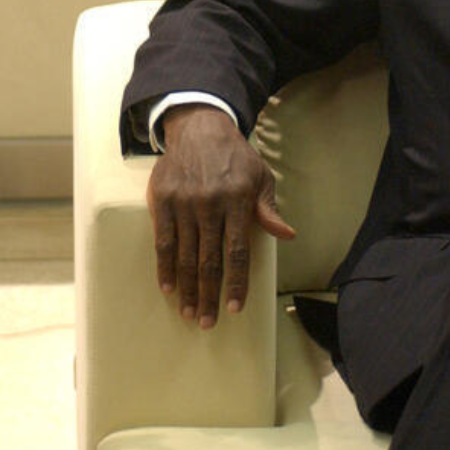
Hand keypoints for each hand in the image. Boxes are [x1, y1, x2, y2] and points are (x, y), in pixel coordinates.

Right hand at [148, 105, 295, 327]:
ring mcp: (183, 203)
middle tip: (207, 322)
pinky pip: (162, 240)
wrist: (199, 127)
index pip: (237, 252)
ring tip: (189, 312)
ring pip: (184, 255)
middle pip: (208, 260)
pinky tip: (168, 287)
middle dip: (208, 295)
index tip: (234, 309)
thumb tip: (287, 235)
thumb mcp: (260, 177)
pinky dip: (164, 267)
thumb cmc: (235, 157)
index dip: (236, 283)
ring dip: (187, 288)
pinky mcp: (162, 200)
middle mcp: (209, 204)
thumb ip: (268, 208)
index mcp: (237, 201)